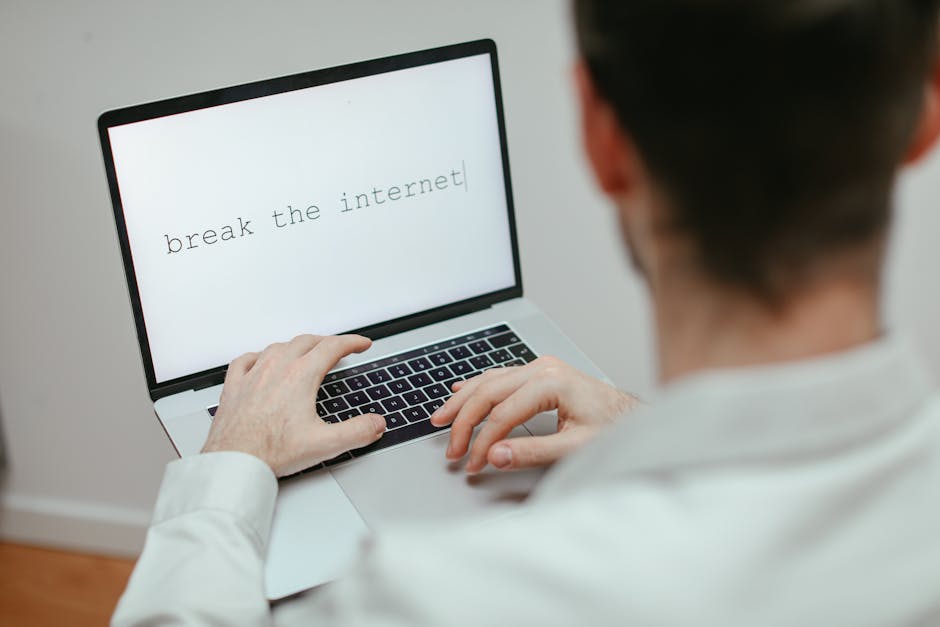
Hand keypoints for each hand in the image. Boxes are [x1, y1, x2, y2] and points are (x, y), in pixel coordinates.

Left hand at [202, 334, 385, 476]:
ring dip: (296, 346)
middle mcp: (276, 369)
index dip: (352, 343)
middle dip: (327, 341)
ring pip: (278, 346)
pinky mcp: (234, 386)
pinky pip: (246, 359)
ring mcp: (252, 375)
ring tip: (305, 352)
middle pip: (306, 341)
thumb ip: (357, 432)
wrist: (234, 462)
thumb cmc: (271, 452)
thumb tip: (375, 423)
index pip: (332, 347)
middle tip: (339, 348)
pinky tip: (261, 360)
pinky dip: (259, 355)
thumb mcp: (325, 444)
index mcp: (300, 377)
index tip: (361, 344)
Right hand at [429, 356, 638, 473]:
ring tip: (440, 419)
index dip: (481, 441)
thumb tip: (496, 456)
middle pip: (488, 392)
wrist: (632, 416)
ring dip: (463, 401)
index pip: (502, 414)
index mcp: (551, 382)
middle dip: (463, 421)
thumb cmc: (613, 428)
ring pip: (489, 380)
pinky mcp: (539, 372)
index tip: (471, 463)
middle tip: (450, 448)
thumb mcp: (575, 446)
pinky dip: (477, 387)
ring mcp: (540, 367)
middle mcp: (542, 368)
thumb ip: (533, 452)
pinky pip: (499, 376)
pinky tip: (461, 391)